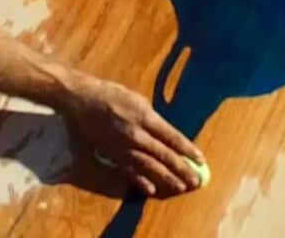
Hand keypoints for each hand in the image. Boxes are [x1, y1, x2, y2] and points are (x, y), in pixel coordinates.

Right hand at [65, 77, 204, 196]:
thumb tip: (167, 133)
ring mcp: (124, 146)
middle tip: (196, 181)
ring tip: (181, 188)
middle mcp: (137, 134)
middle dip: (182, 169)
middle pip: (164, 155)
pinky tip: (152, 190)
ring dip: (166, 179)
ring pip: (149, 166)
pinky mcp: (113, 154)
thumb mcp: (138, 99)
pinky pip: (129, 170)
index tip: (201, 160)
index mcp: (145, 117)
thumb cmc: (112, 95)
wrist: (83, 100)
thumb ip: (152, 118)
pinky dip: (141, 181)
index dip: (187, 150)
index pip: (172, 137)